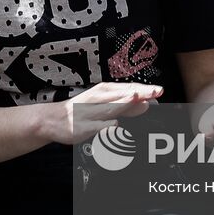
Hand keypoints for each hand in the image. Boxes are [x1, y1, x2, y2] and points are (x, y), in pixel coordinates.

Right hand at [44, 82, 162, 144]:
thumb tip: (145, 104)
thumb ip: (124, 106)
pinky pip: (98, 126)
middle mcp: (98, 98)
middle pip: (122, 95)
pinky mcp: (84, 126)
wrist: (53, 119)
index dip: (145, 89)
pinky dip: (107, 126)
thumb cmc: (81, 111)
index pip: (128, 88)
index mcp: (104, 91)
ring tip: (135, 98)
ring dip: (123, 102)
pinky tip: (116, 125)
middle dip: (139, 93)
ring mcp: (91, 112)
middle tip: (155, 92)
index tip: (159, 91)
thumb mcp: (103, 104)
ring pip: (110, 106)